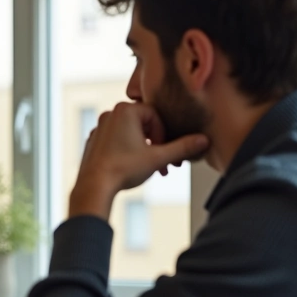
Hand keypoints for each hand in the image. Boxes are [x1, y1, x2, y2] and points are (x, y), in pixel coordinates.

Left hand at [70, 102, 207, 219]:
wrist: (94, 186)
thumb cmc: (123, 169)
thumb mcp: (158, 158)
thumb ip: (182, 147)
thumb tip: (203, 141)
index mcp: (126, 110)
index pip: (156, 116)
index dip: (164, 135)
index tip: (164, 152)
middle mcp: (110, 114)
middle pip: (144, 124)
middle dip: (156, 144)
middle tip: (162, 163)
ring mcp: (100, 127)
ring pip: (130, 133)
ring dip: (144, 149)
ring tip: (149, 168)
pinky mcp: (94, 141)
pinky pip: (116, 141)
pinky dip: (127, 151)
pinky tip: (131, 167)